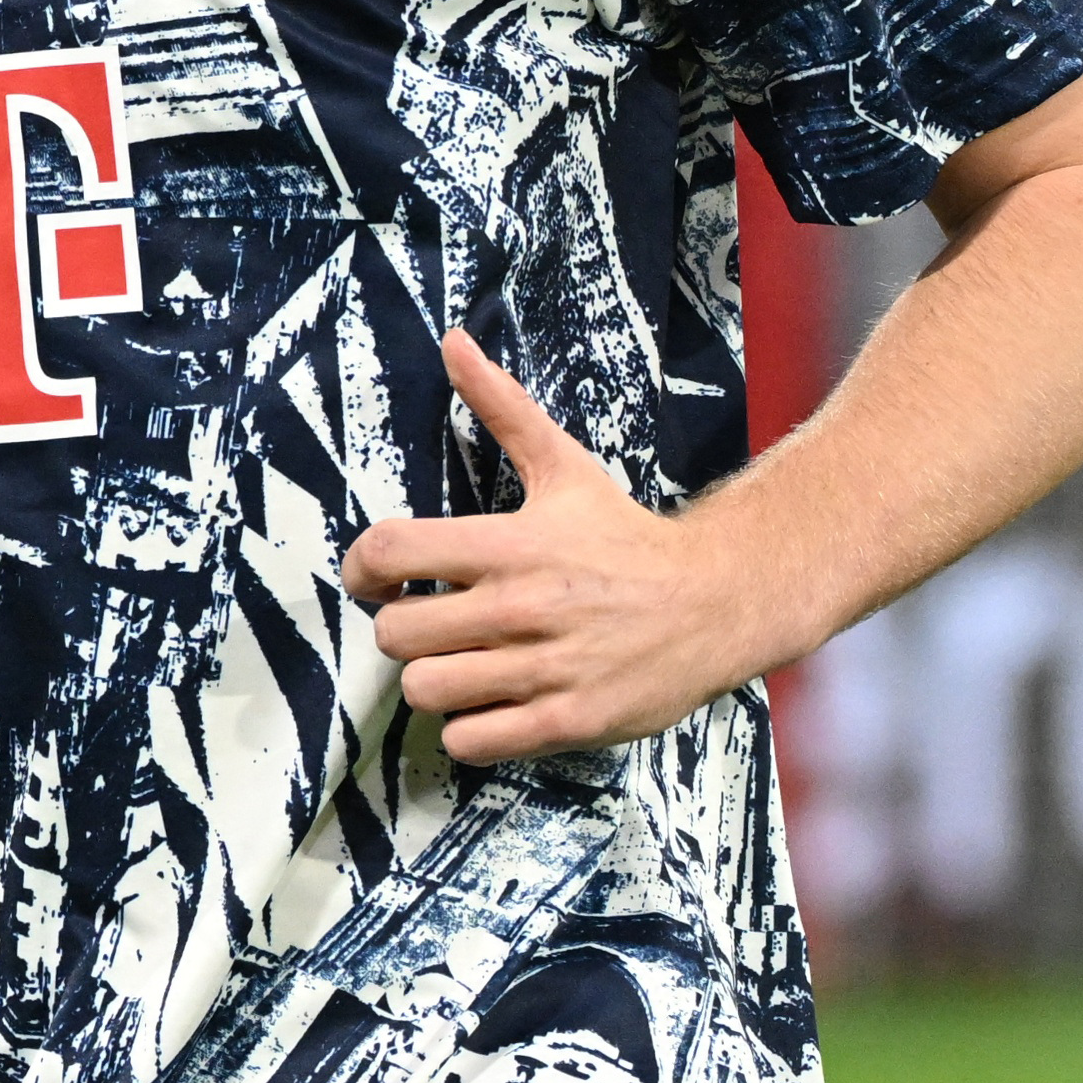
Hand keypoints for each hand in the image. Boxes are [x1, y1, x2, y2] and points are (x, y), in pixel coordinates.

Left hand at [340, 333, 791, 760]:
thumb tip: (453, 341)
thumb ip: (503, 408)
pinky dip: (470, 728)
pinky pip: (470, 741)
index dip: (364, 570)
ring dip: (437, 683)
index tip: (380, 581)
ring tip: (466, 667)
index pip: (390, 552)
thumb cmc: (628, 540)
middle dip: (404, 632)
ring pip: (428, 691)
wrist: (718, 601)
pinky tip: (496, 703)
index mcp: (512, 543)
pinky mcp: (567, 719)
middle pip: (397, 635)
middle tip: (433, 627)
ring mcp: (546, 668)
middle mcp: (524, 605)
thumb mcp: (566, 468)